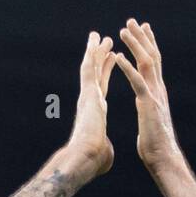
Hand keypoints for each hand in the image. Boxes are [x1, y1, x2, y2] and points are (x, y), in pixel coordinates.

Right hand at [65, 31, 115, 177]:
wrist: (84, 158)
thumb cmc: (93, 160)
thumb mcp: (104, 152)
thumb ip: (105, 147)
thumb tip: (105, 153)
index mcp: (95, 114)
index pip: (102, 89)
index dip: (106, 75)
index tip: (110, 62)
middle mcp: (89, 102)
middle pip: (96, 75)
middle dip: (101, 59)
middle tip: (105, 43)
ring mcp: (87, 96)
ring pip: (91, 68)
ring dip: (95, 51)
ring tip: (99, 36)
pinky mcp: (87, 93)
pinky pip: (89, 68)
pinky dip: (92, 53)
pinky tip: (95, 40)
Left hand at [114, 19, 179, 172]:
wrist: (163, 159)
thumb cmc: (156, 147)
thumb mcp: (151, 122)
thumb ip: (148, 111)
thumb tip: (146, 109)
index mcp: (157, 94)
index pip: (154, 64)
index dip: (148, 45)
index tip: (143, 30)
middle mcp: (158, 90)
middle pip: (152, 57)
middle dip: (142, 38)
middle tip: (132, 21)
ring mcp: (154, 96)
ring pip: (146, 63)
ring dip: (134, 45)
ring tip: (123, 30)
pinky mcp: (148, 105)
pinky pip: (137, 82)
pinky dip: (128, 68)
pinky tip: (119, 57)